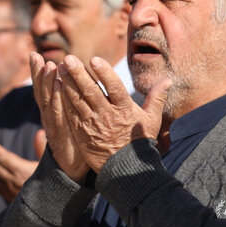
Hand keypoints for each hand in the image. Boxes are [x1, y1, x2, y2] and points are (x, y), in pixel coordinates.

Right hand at [31, 52, 88, 180]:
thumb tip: (65, 91)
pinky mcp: (61, 133)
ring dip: (47, 82)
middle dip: (38, 73)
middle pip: (42, 92)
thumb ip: (67, 109)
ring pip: (49, 100)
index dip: (40, 74)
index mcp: (53, 113)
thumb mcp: (72, 124)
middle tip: (35, 55)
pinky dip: (57, 98)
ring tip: (47, 64)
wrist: (73, 172)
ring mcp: (54, 125)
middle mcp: (50, 117)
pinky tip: (58, 84)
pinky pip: (59, 112)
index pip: (45, 90)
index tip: (38, 56)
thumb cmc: (77, 146)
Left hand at [57, 55, 169, 172]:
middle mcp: (107, 115)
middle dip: (78, 74)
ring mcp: (91, 124)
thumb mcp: (152, 119)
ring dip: (67, 83)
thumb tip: (168, 80)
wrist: (123, 167)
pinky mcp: (80, 131)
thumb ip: (157, 98)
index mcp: (125, 110)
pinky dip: (63, 99)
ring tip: (60, 68)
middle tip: (68, 58)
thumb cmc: (140, 141)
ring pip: (77, 100)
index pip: (114, 88)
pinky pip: (70, 113)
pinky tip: (57, 87)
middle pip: (90, 92)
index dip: (104, 73)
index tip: (95, 60)